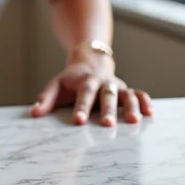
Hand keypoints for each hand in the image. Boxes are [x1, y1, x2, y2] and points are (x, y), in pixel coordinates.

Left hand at [29, 52, 152, 126]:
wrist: (89, 59)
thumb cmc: (71, 79)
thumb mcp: (56, 84)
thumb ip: (46, 99)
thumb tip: (34, 113)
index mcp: (85, 81)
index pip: (83, 94)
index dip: (81, 108)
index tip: (79, 121)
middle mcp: (103, 82)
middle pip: (106, 95)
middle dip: (107, 110)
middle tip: (108, 125)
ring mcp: (116, 85)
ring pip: (126, 94)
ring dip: (130, 106)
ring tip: (134, 121)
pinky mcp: (126, 89)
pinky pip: (138, 93)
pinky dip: (145, 102)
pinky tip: (150, 113)